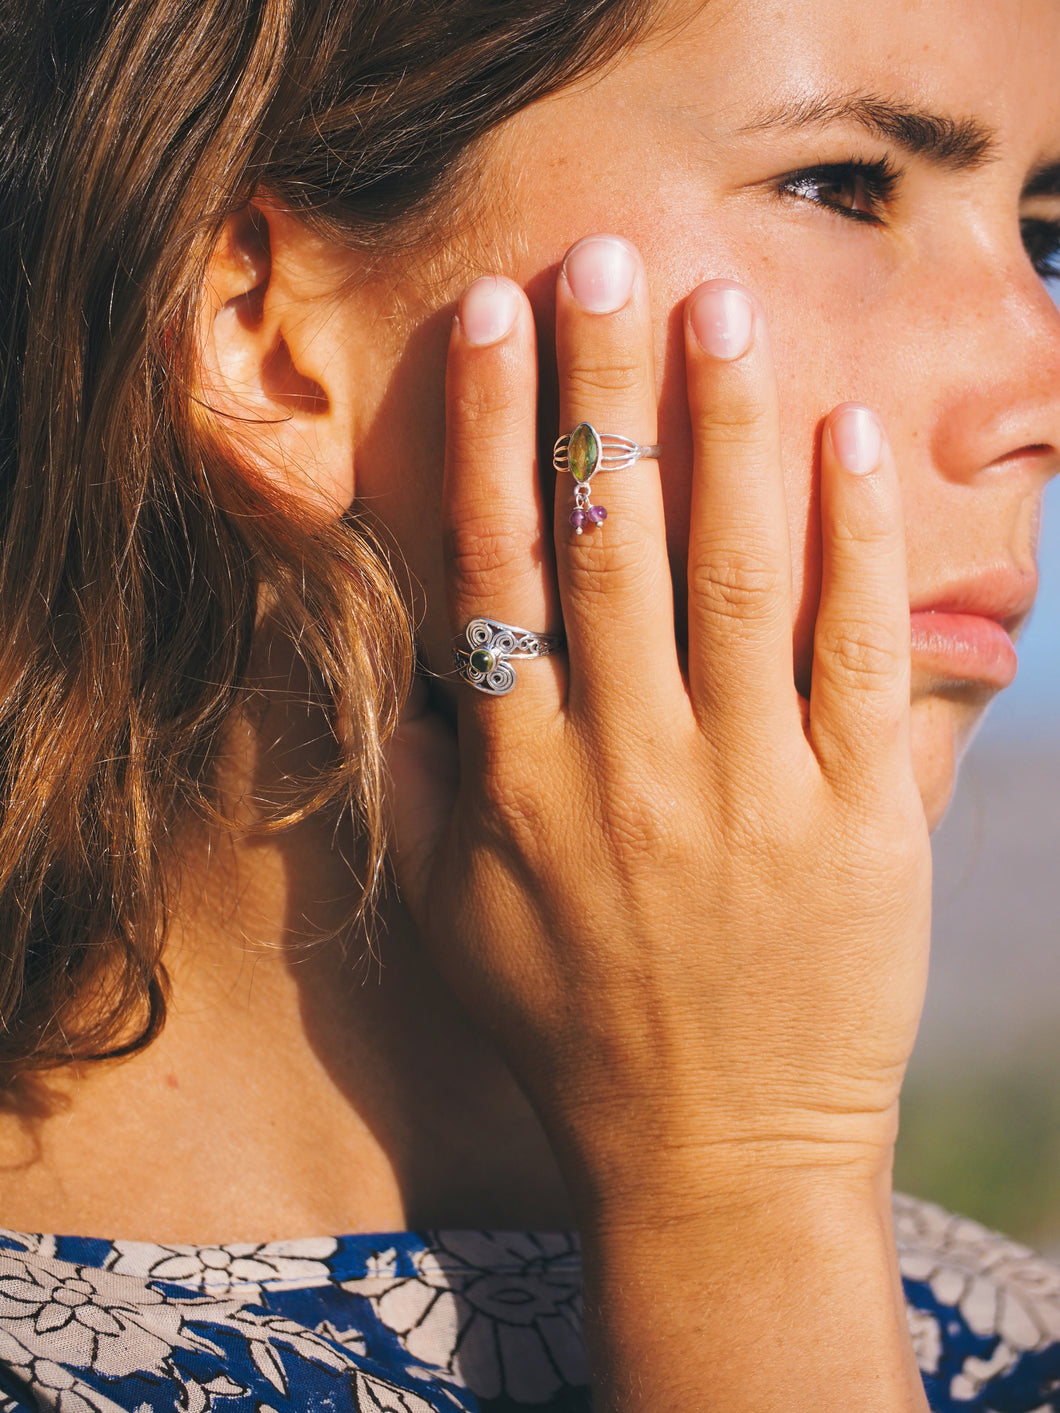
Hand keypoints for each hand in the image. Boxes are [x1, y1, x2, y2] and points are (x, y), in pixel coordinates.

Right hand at [389, 235, 929, 1195]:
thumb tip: (400, 675)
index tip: (499, 321)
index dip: (497, 435)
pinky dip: (857, 543)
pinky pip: (856, 656)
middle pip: (611, 542)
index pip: (499, 571)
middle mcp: (626, 765)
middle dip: (602, 387)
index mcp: (523, 781)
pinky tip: (850, 438)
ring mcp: (748, 787)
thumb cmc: (576, 1033)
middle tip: (607, 259)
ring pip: (735, 574)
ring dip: (724, 430)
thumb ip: (418, 794)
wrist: (718, 1157)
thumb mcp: (457, 924)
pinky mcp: (856, 818)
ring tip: (722, 308)